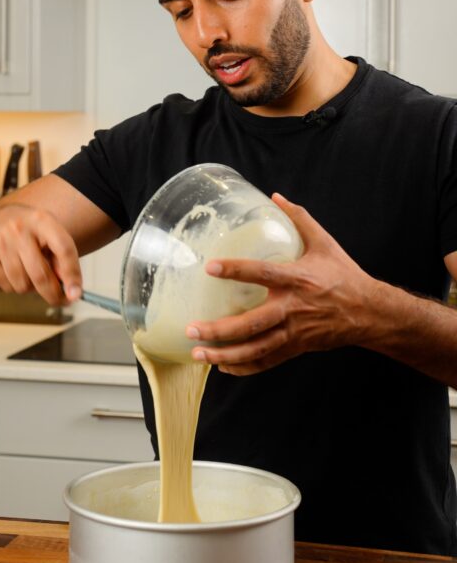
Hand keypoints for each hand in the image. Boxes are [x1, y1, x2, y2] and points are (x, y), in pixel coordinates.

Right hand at [0, 203, 82, 305]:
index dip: (72, 274)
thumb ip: (62, 259)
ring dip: (31, 288)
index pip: (63, 249)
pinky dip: (14, 286)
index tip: (76, 294)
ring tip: (30, 274)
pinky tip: (14, 271)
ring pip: (22, 285)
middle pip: (40, 274)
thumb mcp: (50, 235)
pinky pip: (6, 286)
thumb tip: (72, 292)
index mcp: (42, 220)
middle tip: (60, 301)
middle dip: (53, 294)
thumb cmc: (30, 231)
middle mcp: (19, 228)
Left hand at [186, 193, 376, 375]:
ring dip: (225, 353)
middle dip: (219, 329)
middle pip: (251, 323)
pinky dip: (244, 366)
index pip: (262, 273)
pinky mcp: (296, 347)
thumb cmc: (344, 275)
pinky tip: (222, 365)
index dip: (236, 270)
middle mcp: (292, 308)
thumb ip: (299, 219)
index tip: (210, 268)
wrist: (369, 312)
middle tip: (192, 329)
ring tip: (199, 353)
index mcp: (297, 279)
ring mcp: (293, 331)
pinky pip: (266, 361)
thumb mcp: (324, 243)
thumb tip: (276, 196)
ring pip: (255, 348)